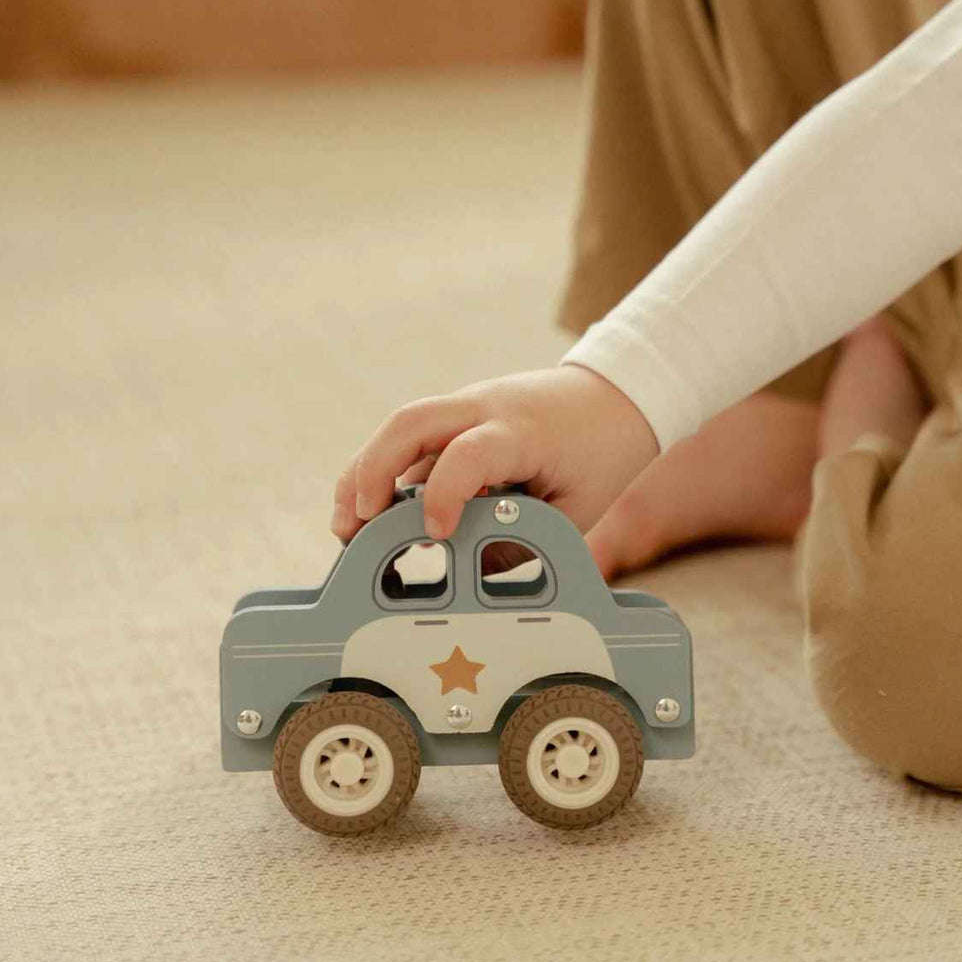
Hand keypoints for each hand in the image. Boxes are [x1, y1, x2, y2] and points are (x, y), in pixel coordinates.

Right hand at [331, 365, 658, 541]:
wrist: (615, 394)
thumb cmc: (599, 453)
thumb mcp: (574, 509)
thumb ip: (520, 538)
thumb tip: (464, 567)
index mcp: (522, 432)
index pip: (469, 453)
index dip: (444, 495)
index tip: (435, 537)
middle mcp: (485, 407)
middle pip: (409, 423)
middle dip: (370, 474)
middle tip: (352, 528)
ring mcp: (467, 404)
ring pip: (399, 426)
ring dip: (365, 471)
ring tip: (346, 525)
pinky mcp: (458, 413)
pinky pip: (412, 436)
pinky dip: (385, 468)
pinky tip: (373, 509)